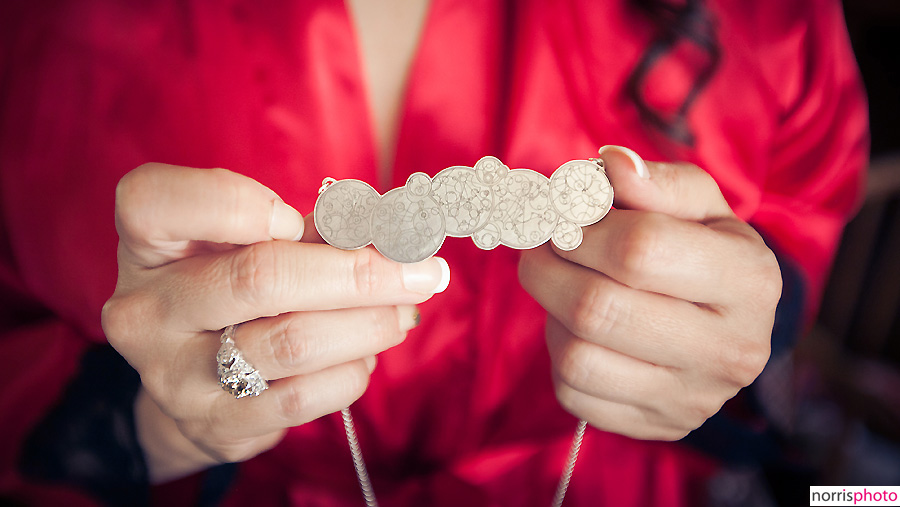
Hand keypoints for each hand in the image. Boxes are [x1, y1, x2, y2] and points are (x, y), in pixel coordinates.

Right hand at [101, 163, 448, 481]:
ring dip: (370, 323)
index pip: (154, 201)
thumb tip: (390, 231)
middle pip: (259, 278)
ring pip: (293, 342)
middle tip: (421, 270)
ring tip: (403, 310)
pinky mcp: (215, 423)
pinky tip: (366, 353)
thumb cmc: (235, 287)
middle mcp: (148, 311)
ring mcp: (175, 374)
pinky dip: (352, 370)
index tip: (295, 217)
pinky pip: (302, 397)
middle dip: (360, 271)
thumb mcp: (253, 244)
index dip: (234, 203)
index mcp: (148, 245)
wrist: (197, 380)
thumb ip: (309, 229)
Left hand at [519, 146, 780, 439]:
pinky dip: (559, 355)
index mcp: (750, 280)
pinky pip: (574, 393)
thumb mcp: (699, 205)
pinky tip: (579, 330)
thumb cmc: (704, 252)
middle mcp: (731, 349)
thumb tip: (610, 165)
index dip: (583, 227)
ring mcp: (694, 399)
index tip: (566, 218)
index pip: (641, 249)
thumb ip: (656, 181)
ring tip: (564, 287)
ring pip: (578, 357)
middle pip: (598, 309)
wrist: (729, 325)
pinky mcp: (658, 427)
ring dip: (551, 313)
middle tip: (543, 247)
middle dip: (548, 268)